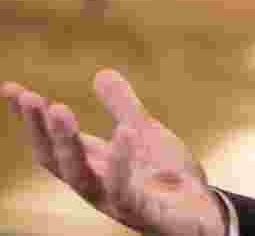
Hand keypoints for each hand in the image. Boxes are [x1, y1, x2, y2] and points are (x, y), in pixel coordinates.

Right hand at [2, 69, 225, 234]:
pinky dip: (122, 163)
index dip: (31, 119)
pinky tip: (123, 132)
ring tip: (58, 108)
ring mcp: (117, 202)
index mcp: (94, 165)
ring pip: (81, 176)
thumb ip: (123, 107)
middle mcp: (97, 186)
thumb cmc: (167, 177)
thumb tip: (100, 72)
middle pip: (58, 160)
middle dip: (41, 130)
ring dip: (67, 143)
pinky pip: (126, 191)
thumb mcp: (146, 133)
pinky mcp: (145, 213)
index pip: (53, 142)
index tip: (10, 89)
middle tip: (31, 98)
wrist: (205, 213)